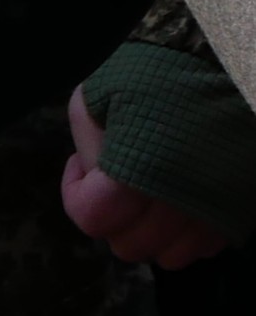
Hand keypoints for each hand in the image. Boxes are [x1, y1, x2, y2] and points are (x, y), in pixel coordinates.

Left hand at [63, 87, 234, 269]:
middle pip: (132, 247)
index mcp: (140, 174)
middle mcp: (183, 202)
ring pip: (174, 256)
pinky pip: (210, 244)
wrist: (227, 60)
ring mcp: (219, 210)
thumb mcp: (99, 97)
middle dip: (115, 219)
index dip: (76, 194)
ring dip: (155, 232)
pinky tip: (185, 194)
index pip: (94, 220)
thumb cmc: (157, 72)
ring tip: (152, 191)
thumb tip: (93, 178)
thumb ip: (89, 145)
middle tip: (117, 181)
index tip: (82, 167)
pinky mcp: (245, 209)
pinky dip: (192, 230)